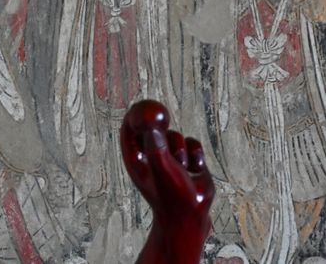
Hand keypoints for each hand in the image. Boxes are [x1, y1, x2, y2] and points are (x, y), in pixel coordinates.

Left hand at [120, 100, 213, 263]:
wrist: (191, 216)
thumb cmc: (170, 197)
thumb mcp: (161, 170)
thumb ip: (156, 147)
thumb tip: (153, 125)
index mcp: (136, 157)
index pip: (130, 127)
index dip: (137, 114)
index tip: (147, 109)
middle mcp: (150, 154)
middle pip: (151, 125)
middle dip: (156, 119)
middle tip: (161, 115)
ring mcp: (169, 156)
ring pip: (175, 135)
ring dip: (180, 149)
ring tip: (181, 168)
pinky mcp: (188, 158)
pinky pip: (193, 143)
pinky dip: (196, 155)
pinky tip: (195, 172)